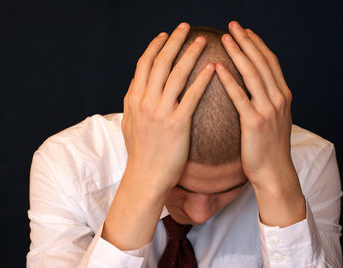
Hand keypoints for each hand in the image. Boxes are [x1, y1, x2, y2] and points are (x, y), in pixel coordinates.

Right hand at [103, 22, 214, 249]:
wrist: (146, 177)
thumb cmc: (141, 152)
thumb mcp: (129, 124)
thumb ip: (132, 101)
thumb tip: (136, 82)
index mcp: (134, 99)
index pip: (144, 65)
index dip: (155, 47)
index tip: (165, 35)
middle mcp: (145, 102)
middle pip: (160, 63)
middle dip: (173, 41)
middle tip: (185, 27)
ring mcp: (160, 112)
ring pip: (176, 75)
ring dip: (190, 54)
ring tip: (202, 40)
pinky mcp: (177, 124)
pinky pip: (191, 96)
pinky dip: (202, 80)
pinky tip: (213, 68)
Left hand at [216, 21, 304, 226]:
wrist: (274, 172)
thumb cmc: (268, 147)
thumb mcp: (273, 119)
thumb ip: (266, 100)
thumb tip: (254, 87)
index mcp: (283, 95)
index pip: (270, 62)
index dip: (258, 44)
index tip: (245, 30)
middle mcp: (279, 98)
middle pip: (262, 62)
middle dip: (247, 41)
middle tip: (233, 25)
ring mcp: (268, 110)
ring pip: (253, 74)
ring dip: (239, 53)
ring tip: (225, 38)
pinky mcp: (255, 122)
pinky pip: (240, 96)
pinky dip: (229, 80)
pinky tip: (218, 68)